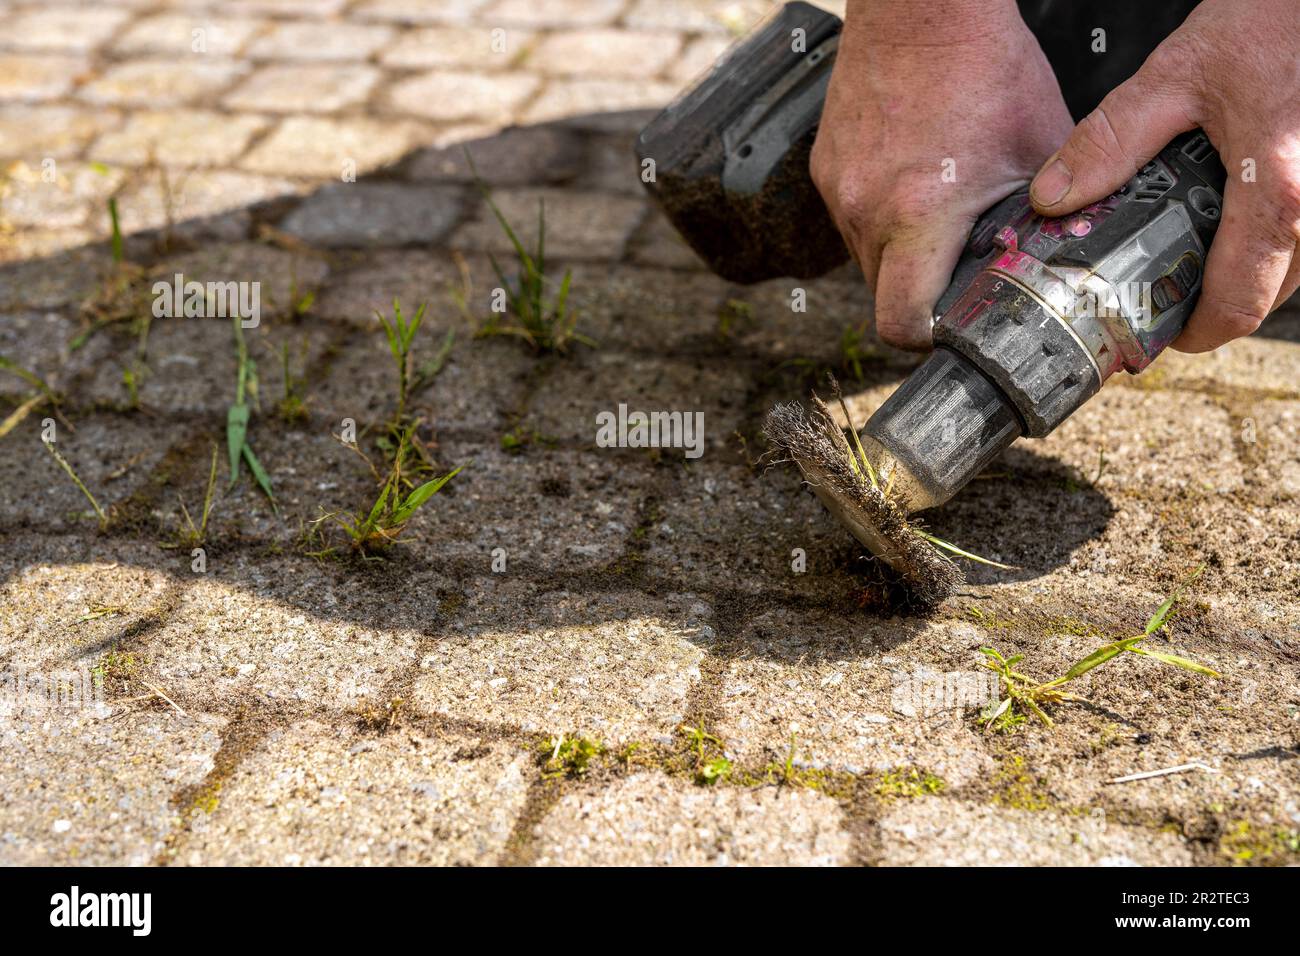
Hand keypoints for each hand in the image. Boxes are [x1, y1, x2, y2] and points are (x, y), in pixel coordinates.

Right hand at [811, 0, 1073, 348]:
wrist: (920, 8)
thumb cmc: (983, 67)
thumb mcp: (1036, 148)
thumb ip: (1049, 216)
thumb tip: (1070, 262)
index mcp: (917, 214)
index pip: (900, 323)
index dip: (927, 338)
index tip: (951, 328)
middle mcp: (864, 209)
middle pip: (883, 295)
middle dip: (921, 293)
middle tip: (959, 270)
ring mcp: (837, 190)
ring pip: (865, 258)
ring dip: (900, 254)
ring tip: (937, 215)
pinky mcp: (823, 167)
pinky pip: (851, 218)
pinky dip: (880, 215)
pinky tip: (914, 179)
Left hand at [1029, 0, 1299, 352]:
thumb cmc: (1274, 18)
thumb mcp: (1178, 74)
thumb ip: (1111, 141)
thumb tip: (1054, 197)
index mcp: (1278, 190)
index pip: (1237, 303)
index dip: (1195, 333)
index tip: (1163, 335)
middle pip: (1272, 297)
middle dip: (1220, 304)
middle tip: (1171, 294)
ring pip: (1299, 269)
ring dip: (1253, 272)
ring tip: (1202, 254)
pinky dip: (1280, 238)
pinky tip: (1244, 214)